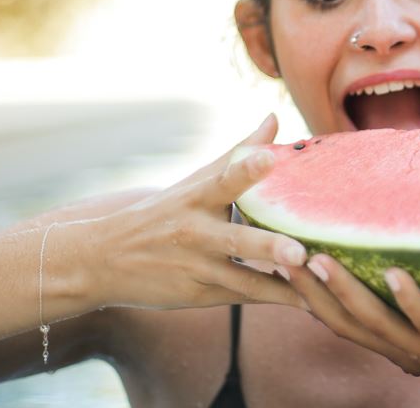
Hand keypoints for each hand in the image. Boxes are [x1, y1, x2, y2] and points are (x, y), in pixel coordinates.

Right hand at [81, 114, 308, 309]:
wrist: (104, 259)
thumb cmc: (165, 212)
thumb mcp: (196, 180)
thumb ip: (240, 152)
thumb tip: (275, 117)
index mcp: (198, 197)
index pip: (224, 178)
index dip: (247, 169)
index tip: (270, 158)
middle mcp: (197, 232)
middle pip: (238, 240)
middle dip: (269, 246)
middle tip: (300, 251)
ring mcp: (198, 267)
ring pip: (243, 279)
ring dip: (280, 286)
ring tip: (315, 295)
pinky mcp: (199, 295)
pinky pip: (242, 297)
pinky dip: (272, 299)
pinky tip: (307, 303)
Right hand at [286, 254, 419, 407]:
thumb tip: (397, 254)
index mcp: (396, 346)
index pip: (341, 321)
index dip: (308, 296)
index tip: (280, 261)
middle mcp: (404, 353)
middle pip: (347, 322)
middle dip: (313, 290)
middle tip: (283, 254)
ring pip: (378, 322)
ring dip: (348, 291)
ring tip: (321, 259)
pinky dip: (410, 298)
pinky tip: (394, 272)